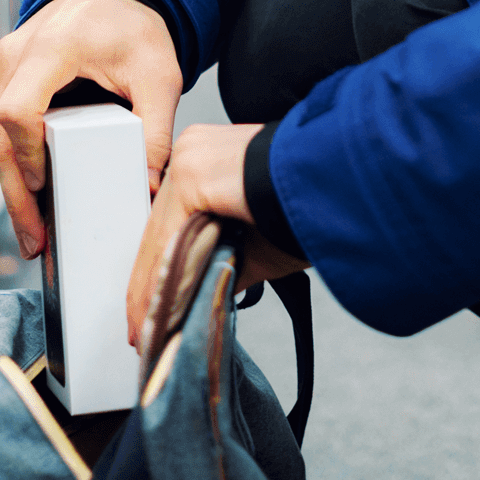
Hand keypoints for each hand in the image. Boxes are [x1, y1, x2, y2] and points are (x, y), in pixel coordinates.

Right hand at [0, 0, 180, 258]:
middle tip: (34, 241)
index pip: (18, 110)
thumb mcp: (159, 75)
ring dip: (14, 181)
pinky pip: (1, 123)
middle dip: (16, 193)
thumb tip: (151, 183)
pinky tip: (36, 194)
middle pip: (0, 134)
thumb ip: (157, 128)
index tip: (45, 188)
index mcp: (52, 47)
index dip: (26, 155)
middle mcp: (16, 52)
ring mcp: (2, 62)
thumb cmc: (132, 27)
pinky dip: (16, 158)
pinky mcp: (1, 74)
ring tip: (35, 231)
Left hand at [125, 123, 309, 345]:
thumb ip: (224, 260)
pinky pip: (169, 239)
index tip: (149, 305)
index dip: (158, 266)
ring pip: (161, 236)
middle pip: (160, 228)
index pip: (171, 220)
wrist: (339, 184)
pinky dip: (161, 280)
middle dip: (150, 283)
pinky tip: (156, 312)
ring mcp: (190, 158)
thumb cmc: (308, 207)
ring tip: (146, 329)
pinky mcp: (193, 175)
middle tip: (140, 328)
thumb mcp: (256, 242)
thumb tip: (202, 292)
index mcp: (207, 159)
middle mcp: (193, 150)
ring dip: (153, 289)